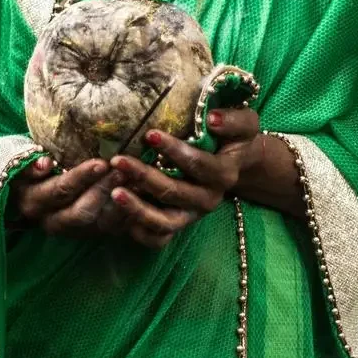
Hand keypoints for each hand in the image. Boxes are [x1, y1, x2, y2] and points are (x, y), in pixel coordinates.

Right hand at [12, 157, 128, 236]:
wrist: (31, 195)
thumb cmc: (28, 171)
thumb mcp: (19, 164)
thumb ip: (29, 165)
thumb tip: (45, 164)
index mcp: (34, 202)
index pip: (61, 190)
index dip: (81, 177)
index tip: (101, 163)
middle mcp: (53, 222)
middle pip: (83, 211)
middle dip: (104, 190)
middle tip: (122, 171)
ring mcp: (73, 231)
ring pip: (101, 222)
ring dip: (120, 203)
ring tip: (136, 180)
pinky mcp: (91, 234)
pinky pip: (114, 228)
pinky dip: (129, 213)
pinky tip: (141, 194)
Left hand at [108, 107, 263, 247]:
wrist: (236, 162)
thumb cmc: (233, 136)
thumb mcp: (244, 123)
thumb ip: (233, 120)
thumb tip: (212, 118)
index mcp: (224, 174)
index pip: (198, 164)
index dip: (174, 150)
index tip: (150, 134)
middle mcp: (208, 199)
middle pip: (174, 193)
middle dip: (145, 176)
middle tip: (118, 161)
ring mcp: (192, 215)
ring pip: (164, 222)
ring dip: (137, 209)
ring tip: (114, 193)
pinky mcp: (179, 225)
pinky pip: (159, 239)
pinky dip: (140, 232)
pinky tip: (121, 215)